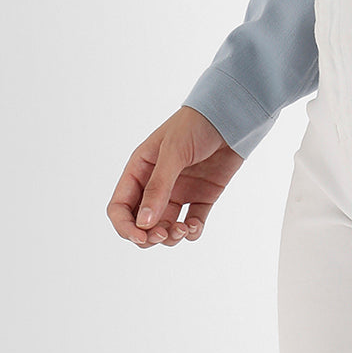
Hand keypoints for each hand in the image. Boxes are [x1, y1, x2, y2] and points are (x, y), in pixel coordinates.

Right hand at [107, 105, 243, 248]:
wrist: (232, 115)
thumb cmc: (196, 124)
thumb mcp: (173, 152)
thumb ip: (158, 187)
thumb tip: (143, 224)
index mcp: (140, 170)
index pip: (120, 208)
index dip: (125, 227)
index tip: (141, 237)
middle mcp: (156, 184)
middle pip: (141, 224)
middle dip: (148, 236)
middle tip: (163, 235)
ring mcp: (179, 191)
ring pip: (165, 228)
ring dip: (171, 237)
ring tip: (183, 229)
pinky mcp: (202, 196)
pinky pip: (191, 223)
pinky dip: (191, 231)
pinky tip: (194, 226)